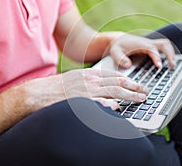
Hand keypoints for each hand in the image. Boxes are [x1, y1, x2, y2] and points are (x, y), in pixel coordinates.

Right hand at [24, 68, 148, 110]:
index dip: (127, 79)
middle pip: (117, 82)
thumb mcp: (75, 79)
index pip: (113, 75)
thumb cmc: (55, 87)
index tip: (136, 83)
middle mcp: (90, 81)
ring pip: (113, 91)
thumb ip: (90, 82)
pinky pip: (97, 103)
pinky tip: (117, 107)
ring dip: (129, 95)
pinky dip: (108, 104)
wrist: (36, 93)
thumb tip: (104, 89)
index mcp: (89, 75)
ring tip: (140, 98)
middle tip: (145, 91)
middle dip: (134, 86)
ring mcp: (86, 91)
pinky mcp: (79, 102)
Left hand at [109, 33, 175, 68]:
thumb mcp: (115, 52)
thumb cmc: (118, 46)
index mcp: (141, 44)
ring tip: (173, 65)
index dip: (156, 57)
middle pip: (163, 44)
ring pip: (165, 44)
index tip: (159, 66)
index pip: (152, 49)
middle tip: (172, 65)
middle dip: (170, 53)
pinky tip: (169, 63)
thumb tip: (128, 65)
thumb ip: (120, 58)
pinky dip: (168, 54)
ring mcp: (151, 44)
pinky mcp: (151, 47)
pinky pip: (163, 48)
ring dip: (171, 53)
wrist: (118, 39)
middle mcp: (148, 43)